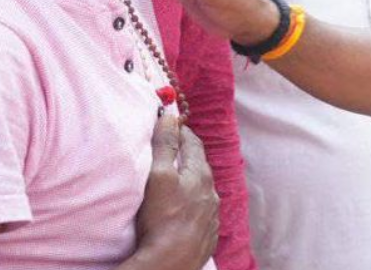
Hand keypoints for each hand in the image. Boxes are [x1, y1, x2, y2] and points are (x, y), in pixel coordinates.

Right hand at [132, 114, 219, 269]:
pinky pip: (203, 212)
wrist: (172, 263)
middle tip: (174, 148)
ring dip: (192, 180)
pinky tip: (186, 208)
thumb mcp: (159, 176)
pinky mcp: (208, 234)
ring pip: (204, 190)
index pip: (193, 144)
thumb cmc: (163, 219)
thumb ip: (165, 145)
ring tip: (178, 178)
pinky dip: (194, 203)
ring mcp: (212, 215)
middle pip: (200, 166)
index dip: (182, 131)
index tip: (172, 124)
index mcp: (201, 175)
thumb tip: (169, 116)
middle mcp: (212, 193)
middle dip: (188, 154)